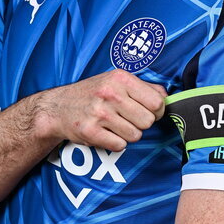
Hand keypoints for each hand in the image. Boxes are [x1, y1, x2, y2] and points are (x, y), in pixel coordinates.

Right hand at [39, 69, 166, 151]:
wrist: (57, 107)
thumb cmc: (91, 93)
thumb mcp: (115, 80)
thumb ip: (144, 87)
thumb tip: (166, 97)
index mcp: (120, 78)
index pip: (157, 102)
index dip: (156, 111)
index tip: (147, 111)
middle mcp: (110, 94)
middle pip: (148, 121)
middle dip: (140, 123)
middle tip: (127, 119)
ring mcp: (100, 113)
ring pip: (135, 135)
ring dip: (127, 134)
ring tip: (114, 125)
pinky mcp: (91, 131)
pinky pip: (120, 145)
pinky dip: (115, 143)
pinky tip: (105, 132)